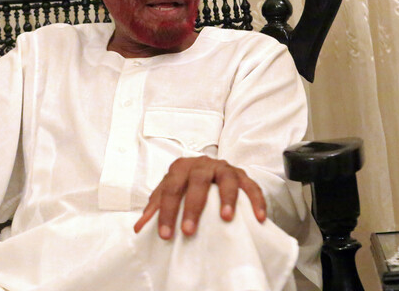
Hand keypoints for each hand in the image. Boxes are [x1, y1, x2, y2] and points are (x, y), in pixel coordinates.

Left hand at [133, 156, 265, 238]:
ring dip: (226, 198)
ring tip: (225, 218)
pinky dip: (256, 200)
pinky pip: (251, 186)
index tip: (166, 234)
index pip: (171, 188)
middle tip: (189, 231)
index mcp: (181, 167)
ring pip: (226, 179)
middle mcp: (203, 164)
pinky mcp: (243, 175)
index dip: (167, 211)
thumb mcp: (169, 193)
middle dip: (193, 207)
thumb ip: (156, 208)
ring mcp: (224, 168)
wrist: (210, 170)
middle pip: (197, 181)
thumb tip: (139, 228)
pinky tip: (259, 217)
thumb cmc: (186, 184)